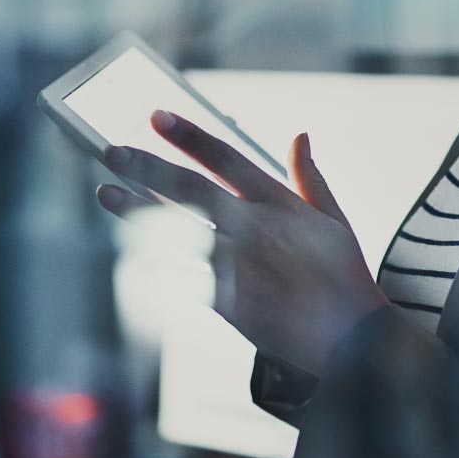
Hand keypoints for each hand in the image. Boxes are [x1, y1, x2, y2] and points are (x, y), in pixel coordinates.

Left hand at [97, 110, 388, 376]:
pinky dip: (155, 264)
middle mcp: (253, 228)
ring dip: (137, 212)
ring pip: (175, 231)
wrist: (352, 340)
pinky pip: (181, 278)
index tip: (155, 116)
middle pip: (190, 189)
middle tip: (112, 152)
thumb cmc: (343, 276)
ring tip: (105, 193)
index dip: (188, 136)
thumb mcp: (333, 220)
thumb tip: (300, 135)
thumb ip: (310, 177)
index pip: (225, 157)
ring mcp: (237, 265)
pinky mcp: (226, 302)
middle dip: (147, 167)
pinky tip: (131, 252)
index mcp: (278, 202)